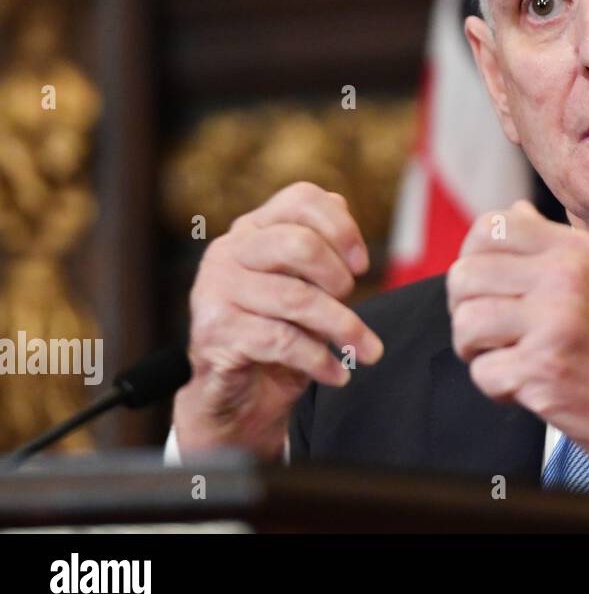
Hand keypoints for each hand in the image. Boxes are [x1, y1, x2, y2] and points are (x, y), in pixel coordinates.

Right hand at [172, 182, 383, 460]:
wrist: (236, 394)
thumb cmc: (278, 330)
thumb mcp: (305, 285)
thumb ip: (320, 245)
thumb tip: (341, 204)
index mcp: (253, 229)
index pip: (300, 199)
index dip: (341, 228)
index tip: (361, 265)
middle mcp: (229, 251)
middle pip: (299, 244)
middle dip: (338, 277)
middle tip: (351, 302)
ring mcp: (216, 289)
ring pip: (296, 298)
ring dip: (343, 327)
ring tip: (368, 350)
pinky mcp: (215, 331)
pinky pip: (282, 340)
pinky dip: (320, 360)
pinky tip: (338, 373)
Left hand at [446, 200, 588, 510]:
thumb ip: (553, 246)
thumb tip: (513, 211)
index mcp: (576, 250)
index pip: (490, 228)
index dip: (471, 257)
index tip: (483, 284)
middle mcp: (564, 278)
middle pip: (466, 275)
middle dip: (464, 308)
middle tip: (487, 330)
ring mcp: (552, 323)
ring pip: (466, 322)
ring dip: (474, 349)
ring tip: (503, 357)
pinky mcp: (541, 370)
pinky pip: (481, 372)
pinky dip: (496, 386)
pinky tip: (524, 386)